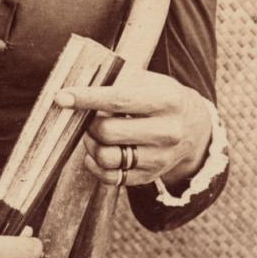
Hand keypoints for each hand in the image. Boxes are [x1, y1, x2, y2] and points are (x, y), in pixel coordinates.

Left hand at [55, 67, 212, 189]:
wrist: (195, 128)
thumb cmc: (163, 98)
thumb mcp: (151, 81)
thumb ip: (120, 80)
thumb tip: (80, 82)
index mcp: (167, 101)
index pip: (119, 100)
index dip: (87, 98)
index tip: (61, 97)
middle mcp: (167, 132)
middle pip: (108, 131)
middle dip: (89, 123)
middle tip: (88, 117)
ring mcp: (159, 158)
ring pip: (107, 157)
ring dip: (90, 144)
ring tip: (94, 134)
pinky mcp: (150, 176)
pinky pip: (111, 177)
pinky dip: (95, 165)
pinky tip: (95, 153)